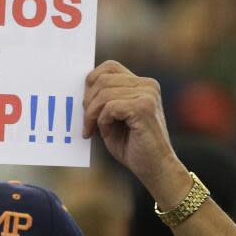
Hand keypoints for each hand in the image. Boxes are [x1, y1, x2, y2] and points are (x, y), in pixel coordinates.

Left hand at [83, 60, 189, 206]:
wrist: (155, 168)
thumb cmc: (133, 147)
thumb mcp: (113, 119)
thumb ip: (103, 102)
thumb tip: (80, 89)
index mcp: (142, 84)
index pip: (109, 67)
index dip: (91, 82)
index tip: (85, 105)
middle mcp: (147, 85)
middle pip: (102, 79)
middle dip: (87, 102)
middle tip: (86, 123)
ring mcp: (147, 94)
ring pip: (104, 94)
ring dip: (92, 114)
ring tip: (92, 131)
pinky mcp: (144, 108)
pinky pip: (110, 107)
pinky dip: (102, 121)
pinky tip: (106, 133)